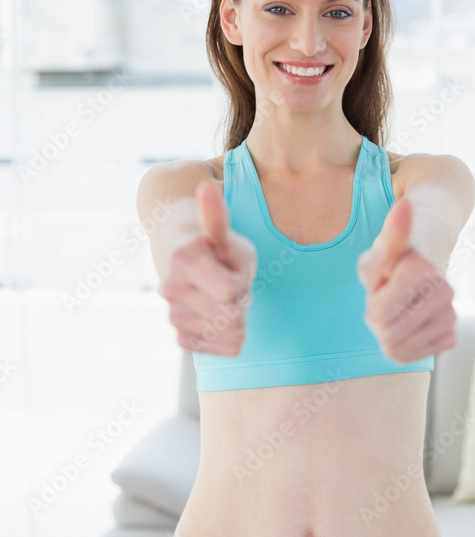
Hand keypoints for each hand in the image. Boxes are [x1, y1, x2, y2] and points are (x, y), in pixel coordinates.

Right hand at [160, 179, 257, 354]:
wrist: (188, 263)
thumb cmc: (214, 247)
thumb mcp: (224, 232)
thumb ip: (217, 217)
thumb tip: (206, 187)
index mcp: (182, 261)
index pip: (230, 291)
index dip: (242, 280)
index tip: (231, 267)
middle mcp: (170, 289)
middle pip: (231, 314)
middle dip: (241, 298)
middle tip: (231, 283)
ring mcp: (173, 315)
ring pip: (228, 333)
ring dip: (238, 317)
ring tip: (226, 297)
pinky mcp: (182, 337)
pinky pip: (219, 349)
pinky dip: (231, 337)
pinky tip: (224, 318)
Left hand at [356, 195, 456, 362]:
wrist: (427, 260)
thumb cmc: (395, 255)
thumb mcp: (381, 249)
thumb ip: (388, 236)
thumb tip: (405, 205)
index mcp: (423, 272)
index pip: (378, 314)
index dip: (371, 303)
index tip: (383, 285)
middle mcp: (445, 294)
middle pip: (386, 334)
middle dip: (376, 319)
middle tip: (387, 298)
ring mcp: (451, 316)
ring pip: (396, 350)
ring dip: (387, 332)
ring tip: (397, 308)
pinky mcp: (451, 336)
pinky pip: (410, 357)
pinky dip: (401, 344)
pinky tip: (408, 323)